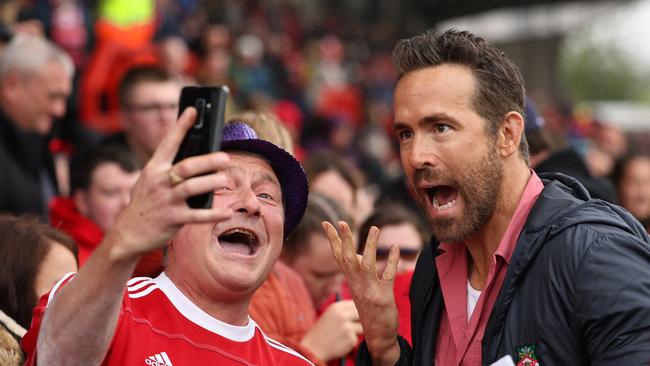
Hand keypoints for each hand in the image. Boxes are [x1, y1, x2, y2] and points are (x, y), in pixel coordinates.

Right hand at [106, 107, 231, 262]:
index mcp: (154, 169)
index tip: (194, 110)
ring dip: (210, 183)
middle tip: (224, 157)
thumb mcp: (150, 181)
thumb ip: (168, 168)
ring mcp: (166, 201)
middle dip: (206, 161)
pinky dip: (214, 214)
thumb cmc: (146, 202)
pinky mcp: (173, 219)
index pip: (169, 143)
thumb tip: (197, 156)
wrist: (127, 233)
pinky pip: (197, 216)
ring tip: (225, 180)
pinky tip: (227, 212)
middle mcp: (159, 182)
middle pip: (186, 167)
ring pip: (191, 188)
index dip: (181, 126)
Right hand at [300, 300, 361, 361]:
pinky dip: (350, 342)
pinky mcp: (350, 339)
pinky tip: (340, 343)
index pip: (356, 303)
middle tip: (359, 324)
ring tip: (344, 335)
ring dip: (356, 332)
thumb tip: (363, 310)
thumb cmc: (322, 331)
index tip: (361, 314)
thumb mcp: (330, 315)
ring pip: (362, 327)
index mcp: (336, 307)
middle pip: (362, 314)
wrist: (312, 348)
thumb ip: (345, 311)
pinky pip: (356, 339)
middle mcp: (342, 315)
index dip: (360, 309)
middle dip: (362, 320)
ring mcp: (347, 327)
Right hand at [322, 221, 400, 365]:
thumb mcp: (359, 289)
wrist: (378, 338)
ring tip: (374, 228)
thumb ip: (356, 271)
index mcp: (351, 281)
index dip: (332, 240)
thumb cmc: (370, 310)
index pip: (338, 257)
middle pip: (346, 259)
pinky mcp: (383, 297)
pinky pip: (387, 276)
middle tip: (342, 222)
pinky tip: (395, 248)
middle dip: (343, 240)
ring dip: (369, 246)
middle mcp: (357, 285)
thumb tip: (355, 253)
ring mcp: (369, 291)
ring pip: (366, 265)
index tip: (326, 223)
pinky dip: (392, 261)